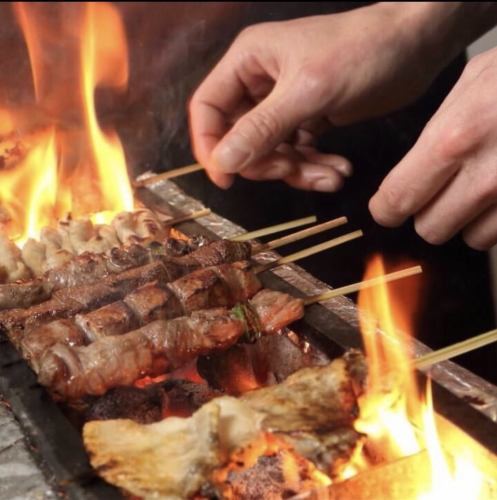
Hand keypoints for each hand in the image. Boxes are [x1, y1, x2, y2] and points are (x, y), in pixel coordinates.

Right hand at [189, 3, 445, 189]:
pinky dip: (314, 166)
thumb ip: (262, 128)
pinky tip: (339, 170)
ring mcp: (284, 104)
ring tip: (332, 176)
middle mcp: (260, 84)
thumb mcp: (308, 92)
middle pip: (239, 138)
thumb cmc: (361, 52)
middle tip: (291, 171)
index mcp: (247, 63)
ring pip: (271, 152)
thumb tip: (223, 163)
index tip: (226, 179)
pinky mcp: (308, 119)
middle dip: (266, 163)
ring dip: (297, 171)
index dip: (210, 146)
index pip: (207, 109)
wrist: (415, 47)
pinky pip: (297, 153)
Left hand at [370, 46, 496, 249]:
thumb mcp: (478, 79)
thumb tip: (417, 162)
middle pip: (431, 229)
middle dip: (430, 214)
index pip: (398, 199)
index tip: (387, 208)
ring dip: (471, 220)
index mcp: (455, 139)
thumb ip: (441, 125)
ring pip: (473, 239)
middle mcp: (487, 177)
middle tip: (443, 193)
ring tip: (485, 186)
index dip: (386, 209)